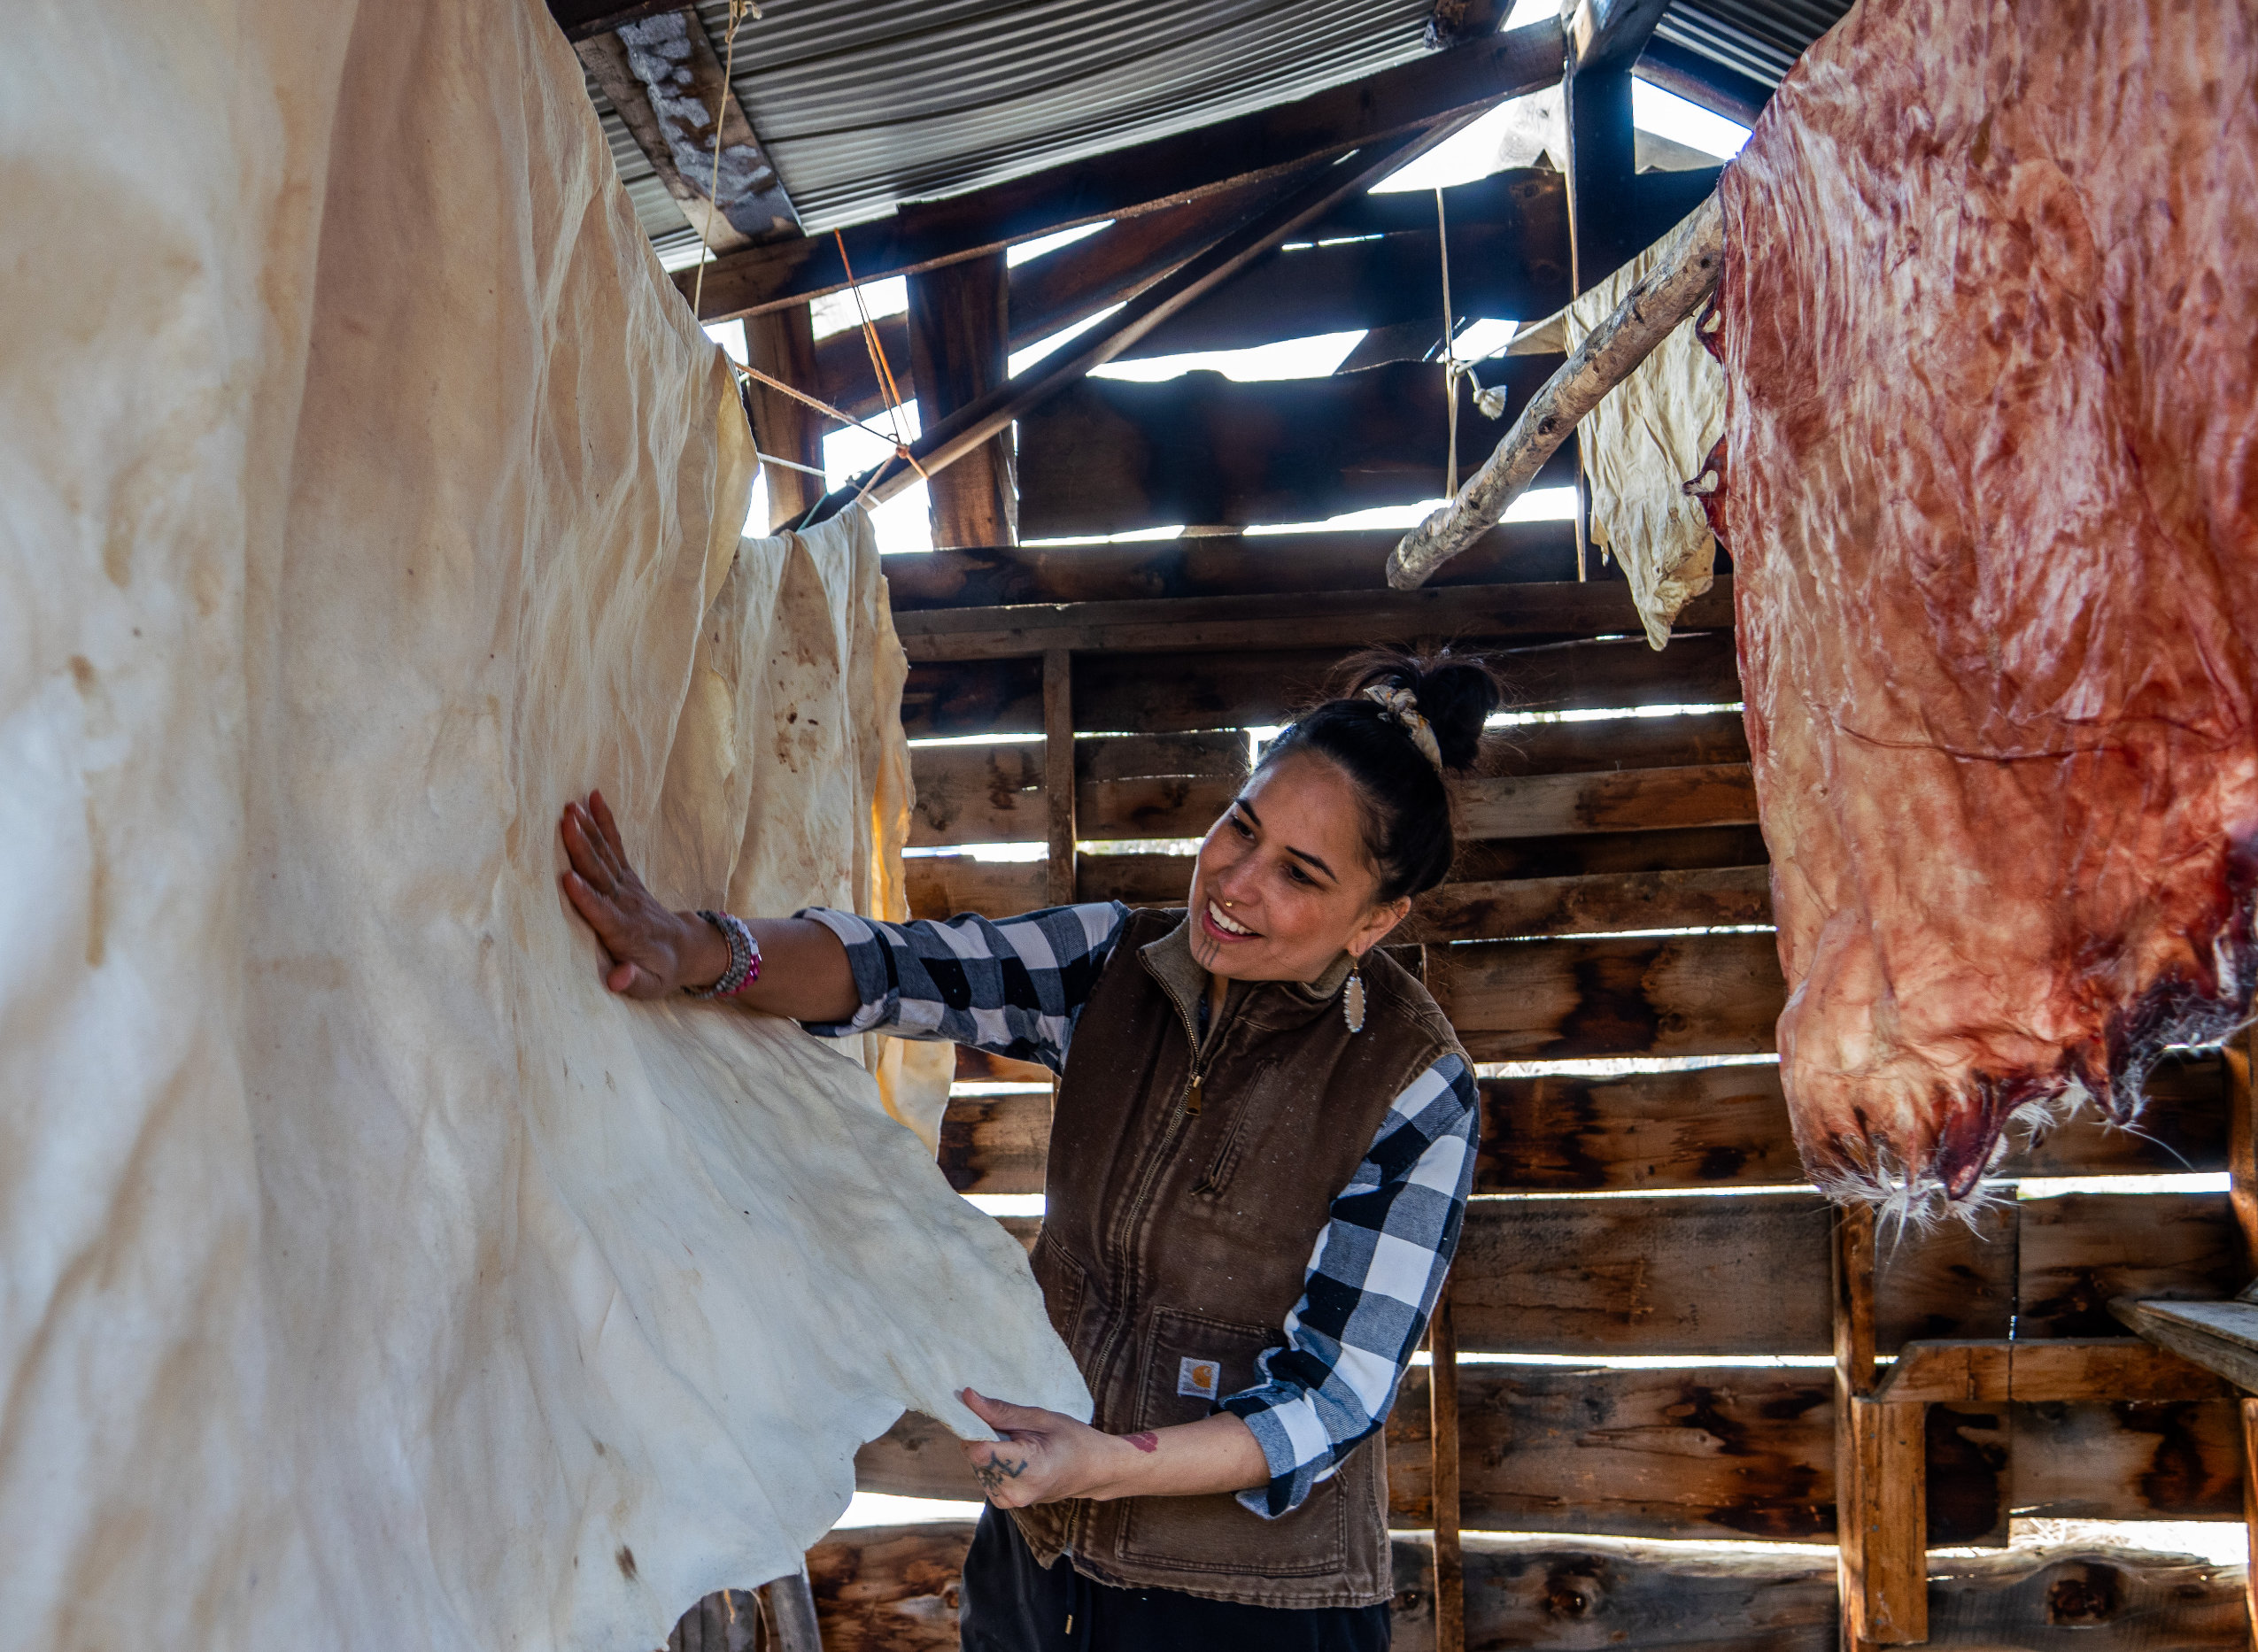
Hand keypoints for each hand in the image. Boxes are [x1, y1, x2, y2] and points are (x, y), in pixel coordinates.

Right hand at [558, 791, 726, 996]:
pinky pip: (615, 846)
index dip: (586, 898)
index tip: (567, 878)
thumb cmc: (661, 971)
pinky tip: (593, 798)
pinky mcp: (627, 876)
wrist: (687, 948)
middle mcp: (625, 904)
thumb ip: (633, 983)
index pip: (603, 913)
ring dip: (588, 831)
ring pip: (605, 856)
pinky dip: (605, 822)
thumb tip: (618, 979)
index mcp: (625, 933)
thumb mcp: (652, 988)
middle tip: (565, 824)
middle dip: (582, 849)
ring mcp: (627, 886)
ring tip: (571, 807)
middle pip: (601, 875)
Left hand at [958, 1390, 1123, 1507]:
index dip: (975, 1427)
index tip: (983, 1411)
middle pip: (974, 1455)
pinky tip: (1013, 1453)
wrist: (1093, 1470)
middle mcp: (1014, 1492)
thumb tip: (967, 1397)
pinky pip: (984, 1473)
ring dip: (988, 1447)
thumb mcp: (1041, 1418)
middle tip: (1011, 1426)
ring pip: (976, 1463)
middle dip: (983, 1435)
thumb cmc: (1073, 1440)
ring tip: (1018, 1440)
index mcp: (1028, 1469)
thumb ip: (1002, 1411)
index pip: (978, 1451)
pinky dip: (992, 1459)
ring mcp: (1008, 1500)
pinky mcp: (1004, 1501)